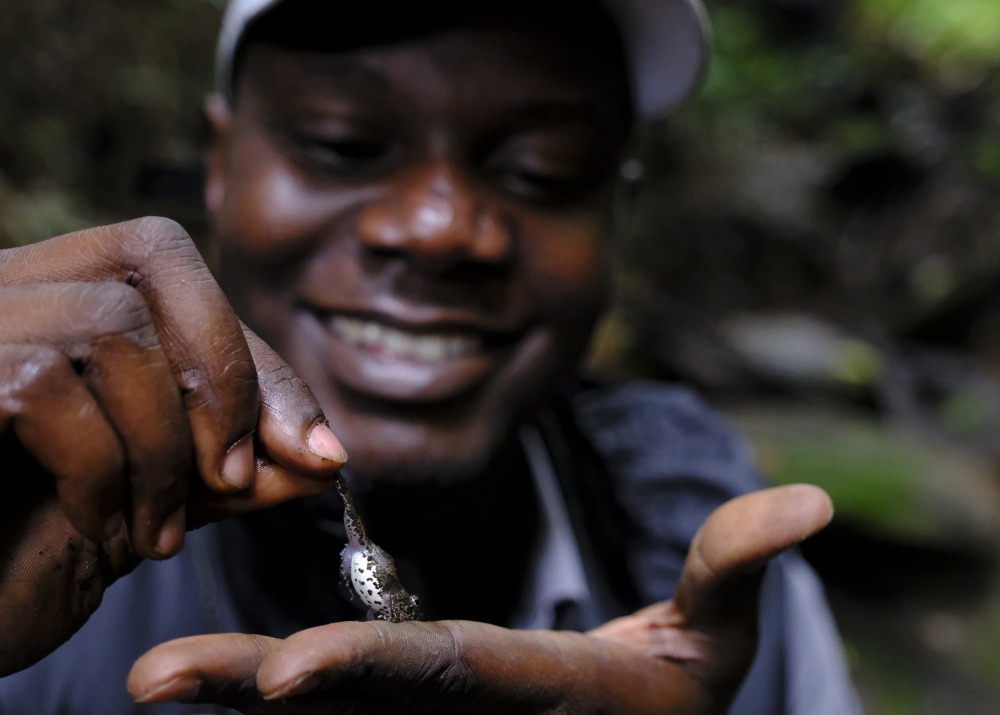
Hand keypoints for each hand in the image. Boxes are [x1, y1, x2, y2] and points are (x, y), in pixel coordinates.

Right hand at [0, 218, 346, 674]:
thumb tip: (325, 455)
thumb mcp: (150, 497)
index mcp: (61, 294)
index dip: (256, 359)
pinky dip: (99, 469)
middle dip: (225, 377)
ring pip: (112, 324)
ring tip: (154, 531)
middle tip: (237, 481)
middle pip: (155, 255)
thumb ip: (229, 466)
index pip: (180, 273)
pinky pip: (45, 387)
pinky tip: (98, 528)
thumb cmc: (19, 558)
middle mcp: (7, 283)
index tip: (318, 452)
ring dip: (163, 445)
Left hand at [127, 484, 832, 713]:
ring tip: (146, 679)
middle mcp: (466, 708)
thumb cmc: (677, 695)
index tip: (283, 673)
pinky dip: (264, 690)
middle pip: (352, 694)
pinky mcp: (418, 704)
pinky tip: (203, 676)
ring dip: (233, 688)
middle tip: (150, 680)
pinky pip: (339, 697)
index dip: (367, 672)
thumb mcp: (717, 638)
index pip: (441, 676)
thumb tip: (805, 503)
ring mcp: (434, 714)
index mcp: (531, 686)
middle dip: (250, 689)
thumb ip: (738, 565)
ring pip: (327, 701)